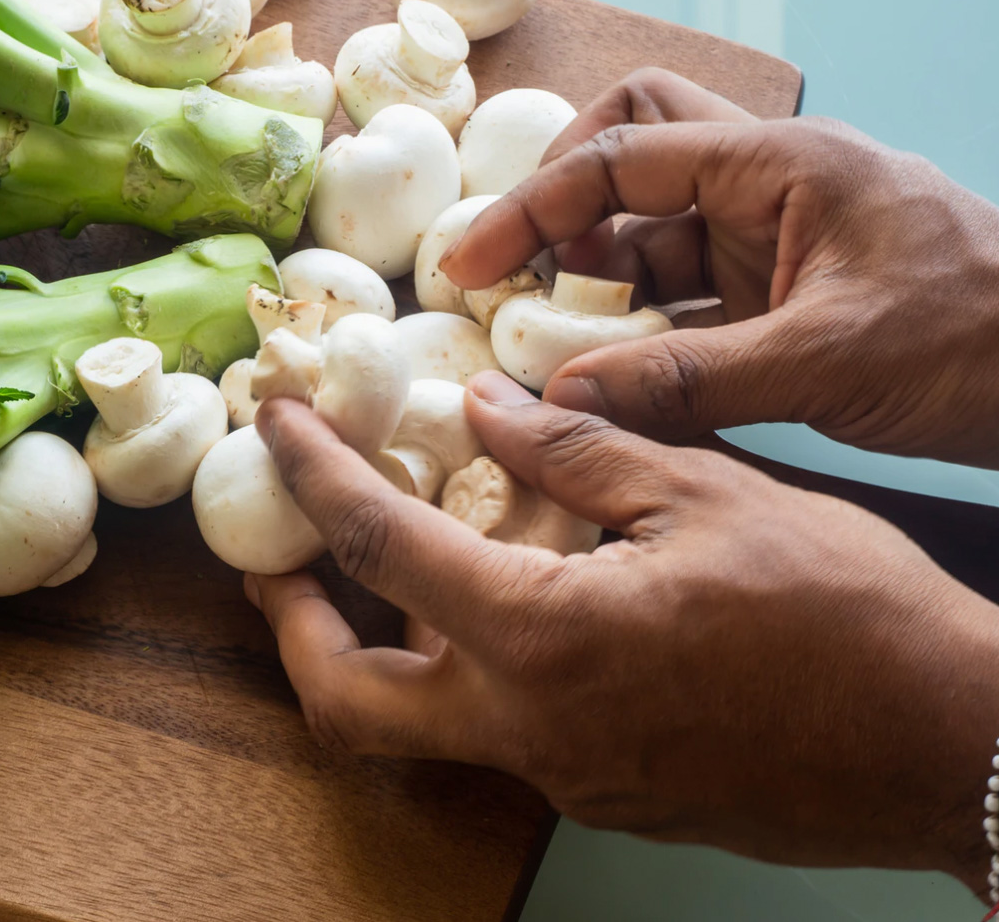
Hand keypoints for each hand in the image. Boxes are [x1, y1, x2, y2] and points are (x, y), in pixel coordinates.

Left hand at [247, 383, 998, 891]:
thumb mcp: (707, 496)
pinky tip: (498, 600)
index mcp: (541, 640)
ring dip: (372, 647)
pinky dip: (463, 666)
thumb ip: (577, 450)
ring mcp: (564, 777)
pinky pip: (496, 732)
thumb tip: (482, 410)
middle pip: (345, 700)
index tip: (274, 423)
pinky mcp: (604, 794)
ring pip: (414, 726)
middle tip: (279, 553)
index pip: (380, 547)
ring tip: (378, 564)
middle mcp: (529, 729)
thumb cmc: (846, 616)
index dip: (311, 474)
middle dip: (292, 622)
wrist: (945, 748)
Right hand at [441, 67, 998, 467]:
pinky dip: (640, 336)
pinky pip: (684, 301)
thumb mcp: (824, 361)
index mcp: (778, 165)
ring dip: (597, 288)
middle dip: (564, 213)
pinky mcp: (781, 299)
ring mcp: (774, 244)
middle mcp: (767, 190)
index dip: (533, 208)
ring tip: (551, 352)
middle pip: (631, 153)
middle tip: (520, 286)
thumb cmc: (980, 341)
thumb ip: (685, 379)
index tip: (471, 265)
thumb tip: (560, 402)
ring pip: (651, 238)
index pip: (622, 156)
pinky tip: (611, 385)